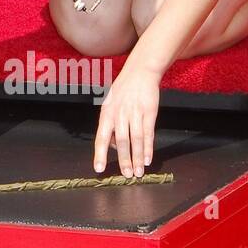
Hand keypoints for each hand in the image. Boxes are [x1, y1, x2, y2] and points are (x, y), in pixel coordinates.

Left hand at [93, 62, 160, 177]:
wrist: (140, 72)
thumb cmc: (123, 90)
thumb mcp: (110, 104)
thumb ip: (109, 124)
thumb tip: (110, 146)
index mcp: (106, 113)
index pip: (100, 137)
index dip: (99, 154)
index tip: (99, 168)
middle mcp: (119, 114)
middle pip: (120, 141)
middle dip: (123, 160)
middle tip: (126, 175)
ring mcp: (134, 113)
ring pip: (135, 140)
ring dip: (137, 158)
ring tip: (138, 172)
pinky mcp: (149, 112)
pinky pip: (148, 133)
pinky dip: (148, 148)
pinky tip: (148, 159)